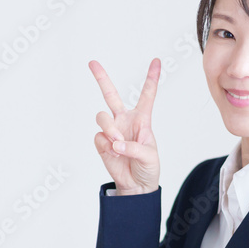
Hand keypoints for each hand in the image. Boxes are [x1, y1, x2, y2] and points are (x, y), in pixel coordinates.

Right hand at [91, 57, 160, 194]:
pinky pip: (99, 137)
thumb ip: (134, 147)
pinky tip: (113, 153)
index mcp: (142, 119)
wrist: (136, 186)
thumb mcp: (149, 156)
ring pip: (102, 117)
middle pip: (110, 94)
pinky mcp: (102, 143)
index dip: (151, 78)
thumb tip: (115, 143)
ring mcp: (112, 131)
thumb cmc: (148, 168)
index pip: (147, 95)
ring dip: (109, 129)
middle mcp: (125, 121)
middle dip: (101, 78)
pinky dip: (105, 145)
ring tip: (117, 142)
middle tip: (92, 62)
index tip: (156, 61)